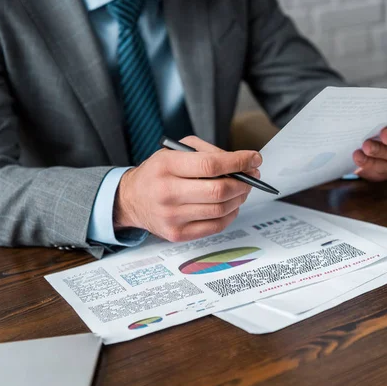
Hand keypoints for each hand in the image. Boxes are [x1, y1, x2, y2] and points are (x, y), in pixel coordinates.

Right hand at [114, 136, 261, 241]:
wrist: (132, 199)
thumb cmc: (159, 172)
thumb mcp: (177, 151)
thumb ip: (209, 152)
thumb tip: (242, 164)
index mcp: (166, 166)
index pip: (210, 165)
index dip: (238, 162)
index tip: (254, 159)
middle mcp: (167, 192)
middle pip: (219, 190)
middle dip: (243, 182)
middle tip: (251, 176)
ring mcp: (172, 216)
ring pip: (220, 209)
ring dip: (239, 198)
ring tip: (242, 189)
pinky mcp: (177, 234)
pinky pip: (215, 226)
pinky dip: (230, 214)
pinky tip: (231, 205)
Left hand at [353, 108, 386, 181]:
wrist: (364, 148)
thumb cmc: (375, 125)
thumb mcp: (378, 116)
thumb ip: (379, 111)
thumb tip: (365, 106)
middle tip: (384, 135)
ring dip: (381, 151)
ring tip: (366, 147)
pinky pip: (385, 168)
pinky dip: (370, 162)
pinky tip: (359, 157)